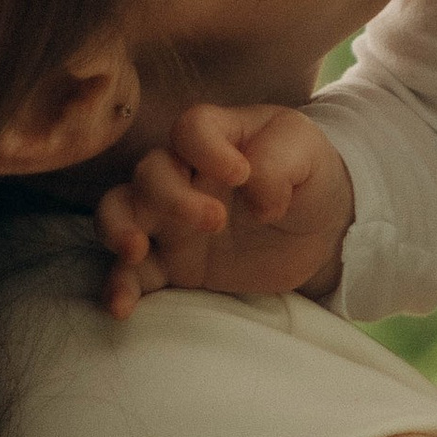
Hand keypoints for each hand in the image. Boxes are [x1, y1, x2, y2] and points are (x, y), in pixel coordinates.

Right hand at [95, 103, 355, 320]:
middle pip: (149, 171)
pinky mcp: (170, 264)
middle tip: (215, 222)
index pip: (191, 129)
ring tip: (136, 251)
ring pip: (118, 212)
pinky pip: (130, 271)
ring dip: (119, 230)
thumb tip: (258, 200)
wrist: (318, 231)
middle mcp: (184, 173)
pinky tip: (123, 307)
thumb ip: (279, 163)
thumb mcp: (307, 154)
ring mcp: (170, 220)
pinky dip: (119, 286)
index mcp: (218, 137)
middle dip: (171, 197)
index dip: (207, 150)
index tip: (240, 175)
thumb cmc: (307, 176)